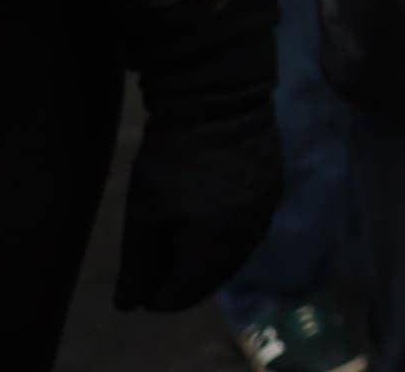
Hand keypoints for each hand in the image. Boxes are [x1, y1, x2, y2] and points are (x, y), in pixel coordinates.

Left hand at [116, 104, 282, 310]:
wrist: (220, 99)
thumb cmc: (173, 156)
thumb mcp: (143, 211)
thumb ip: (137, 262)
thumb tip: (130, 305)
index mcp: (215, 247)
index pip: (182, 294)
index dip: (154, 295)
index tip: (136, 278)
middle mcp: (248, 237)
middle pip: (211, 278)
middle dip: (181, 276)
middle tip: (154, 258)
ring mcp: (266, 212)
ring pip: (232, 254)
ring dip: (204, 255)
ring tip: (177, 234)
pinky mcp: (274, 188)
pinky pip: (247, 228)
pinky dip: (224, 232)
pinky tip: (205, 212)